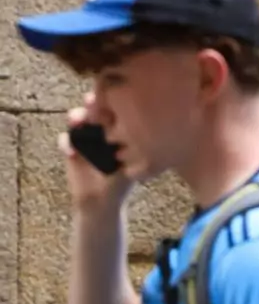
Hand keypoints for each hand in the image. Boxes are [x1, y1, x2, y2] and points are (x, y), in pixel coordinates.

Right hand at [57, 93, 132, 212]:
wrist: (103, 201)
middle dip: (93, 103)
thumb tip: (148, 141)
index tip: (116, 103)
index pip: (117, 110)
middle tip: (91, 102)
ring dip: (76, 116)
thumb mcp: (134, 167)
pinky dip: (66, 143)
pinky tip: (72, 153)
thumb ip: (137, 153)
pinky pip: (65, 140)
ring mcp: (86, 137)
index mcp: (121, 130)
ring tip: (77, 122)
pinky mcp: (71, 149)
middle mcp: (103, 129)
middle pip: (96, 108)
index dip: (115, 103)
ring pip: (78, 119)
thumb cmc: (123, 183)